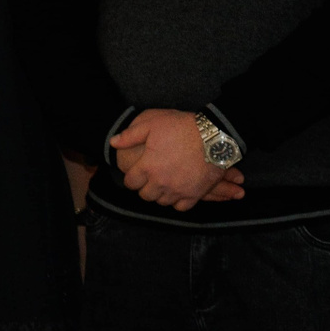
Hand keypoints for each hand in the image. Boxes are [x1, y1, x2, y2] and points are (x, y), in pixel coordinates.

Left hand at [109, 109, 238, 209]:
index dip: (133, 177)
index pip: (130, 183)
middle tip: (153, 178)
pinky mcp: (194, 194)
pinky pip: (180, 207)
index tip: (138, 172)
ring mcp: (178, 190)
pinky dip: (178, 201)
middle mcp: (160, 183)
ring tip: (165, 184)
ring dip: (161, 194)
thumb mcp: (153, 123)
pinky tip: (179, 191)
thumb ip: (131, 135)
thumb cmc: (183, 128)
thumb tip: (113, 142)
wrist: (215, 136)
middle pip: (145, 195)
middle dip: (146, 187)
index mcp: (147, 168)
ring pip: (162, 202)